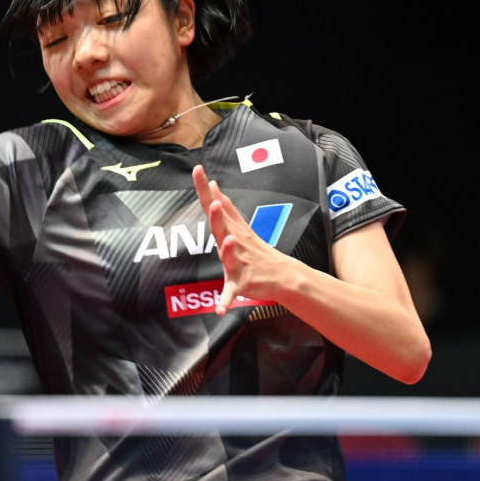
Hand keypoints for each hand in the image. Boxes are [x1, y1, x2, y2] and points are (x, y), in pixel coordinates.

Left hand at [192, 164, 296, 314]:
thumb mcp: (240, 227)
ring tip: (227, 241)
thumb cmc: (256, 250)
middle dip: (220, 217)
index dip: (205, 189)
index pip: (215, 207)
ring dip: (228, 250)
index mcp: (231, 230)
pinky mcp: (242, 284)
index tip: (198, 169)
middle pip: (224, 228)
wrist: (281, 275)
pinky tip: (219, 310)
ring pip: (230, 257)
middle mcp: (235, 244)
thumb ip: (226, 207)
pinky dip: (225, 301)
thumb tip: (214, 185)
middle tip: (215, 203)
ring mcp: (239, 264)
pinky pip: (232, 293)